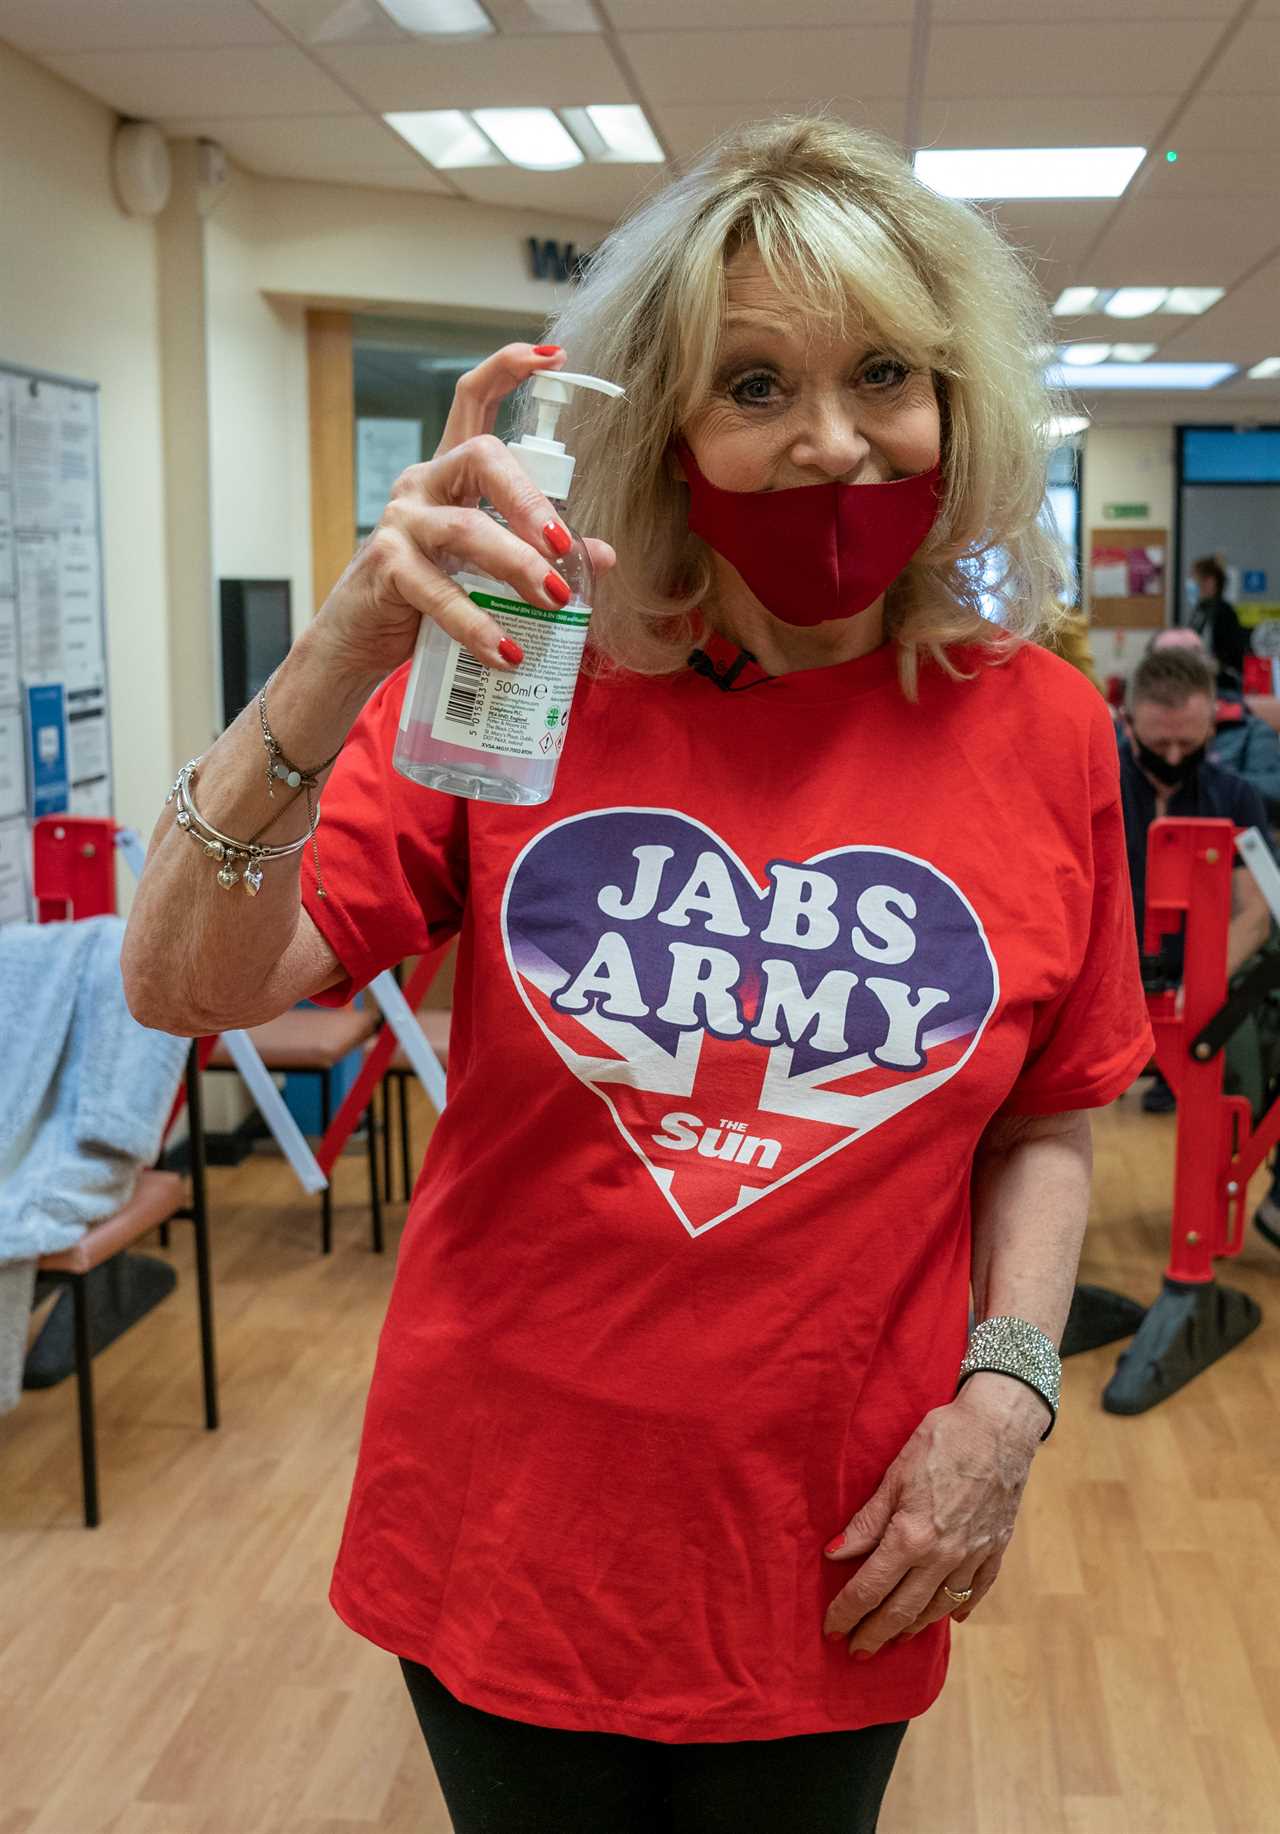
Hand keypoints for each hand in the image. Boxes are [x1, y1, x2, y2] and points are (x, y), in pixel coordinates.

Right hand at [313, 343, 615, 681]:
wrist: (360, 641)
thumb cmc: (426, 597)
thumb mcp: (487, 571)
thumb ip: (539, 555)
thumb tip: (601, 556)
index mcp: (450, 474)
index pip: (473, 401)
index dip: (509, 369)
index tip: (555, 358)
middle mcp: (424, 485)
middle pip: (481, 455)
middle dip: (531, 497)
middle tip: (565, 544)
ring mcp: (401, 522)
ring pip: (466, 528)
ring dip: (517, 564)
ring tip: (554, 600)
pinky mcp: (386, 567)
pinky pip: (440, 593)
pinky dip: (479, 625)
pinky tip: (508, 651)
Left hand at [821, 1381, 1043, 1656]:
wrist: (1000, 1426)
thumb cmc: (942, 1440)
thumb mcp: (895, 1474)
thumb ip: (867, 1521)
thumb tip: (834, 1554)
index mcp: (912, 1537)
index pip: (870, 1588)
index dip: (847, 1612)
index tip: (831, 1629)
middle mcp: (943, 1557)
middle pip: (902, 1609)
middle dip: (875, 1633)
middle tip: (856, 1651)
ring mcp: (973, 1557)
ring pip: (938, 1607)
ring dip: (912, 1627)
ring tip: (893, 1638)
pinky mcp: (995, 1549)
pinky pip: (976, 1590)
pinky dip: (959, 1607)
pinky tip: (949, 1618)